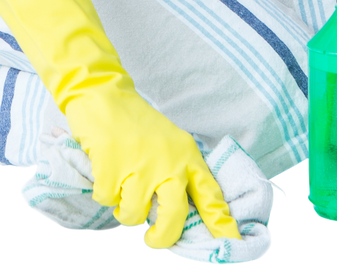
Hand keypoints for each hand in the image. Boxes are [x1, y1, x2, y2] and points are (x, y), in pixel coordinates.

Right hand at [65, 83, 242, 249]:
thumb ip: (177, 174)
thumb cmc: (137, 124)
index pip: (209, 194)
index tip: (232, 241)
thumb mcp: (169, 144)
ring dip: (124, 208)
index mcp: (187, 155)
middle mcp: (169, 162)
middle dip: (162, 236)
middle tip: (152, 239)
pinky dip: (103, 192)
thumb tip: (177, 218)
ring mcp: (140, 165)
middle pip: (174, 217)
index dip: (220, 221)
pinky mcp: (112, 168)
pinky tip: (105, 170)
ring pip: (134, 215)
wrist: (105, 96)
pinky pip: (106, 200)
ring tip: (121, 187)